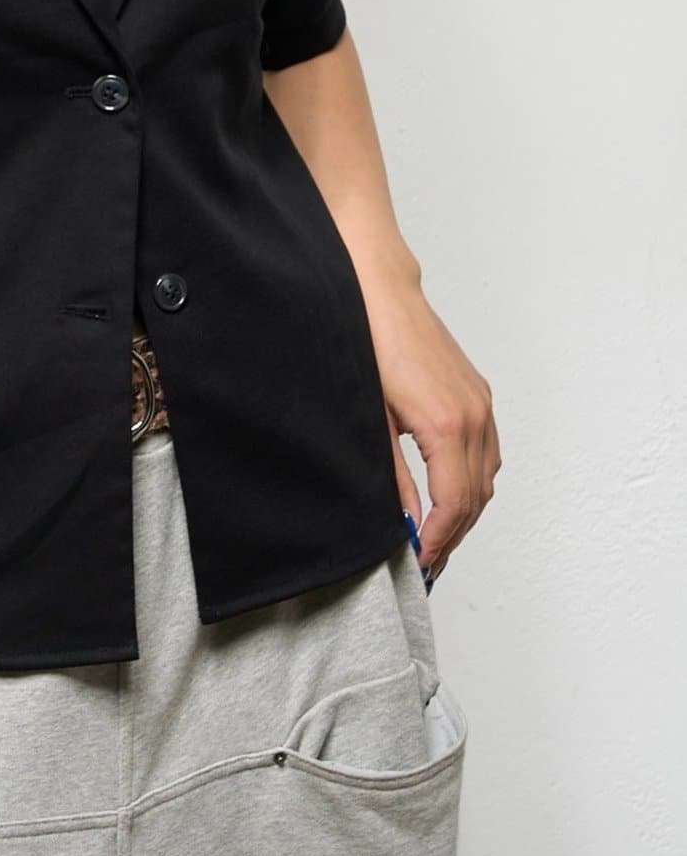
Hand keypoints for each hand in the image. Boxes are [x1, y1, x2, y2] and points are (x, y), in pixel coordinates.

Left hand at [365, 280, 500, 586]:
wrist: (381, 292)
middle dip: (452, 535)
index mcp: (446, 426)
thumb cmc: (368, 344)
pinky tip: (450, 494)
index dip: (438, 541)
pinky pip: (488, 452)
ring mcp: (480, 404)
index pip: (454, 505)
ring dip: (465, 512)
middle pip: (475, 498)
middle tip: (426, 561)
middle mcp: (474, 417)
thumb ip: (393, 475)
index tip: (421, 563)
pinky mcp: (478, 394)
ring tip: (435, 536)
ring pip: (487, 478)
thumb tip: (407, 521)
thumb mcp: (371, 419)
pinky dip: (473, 481)